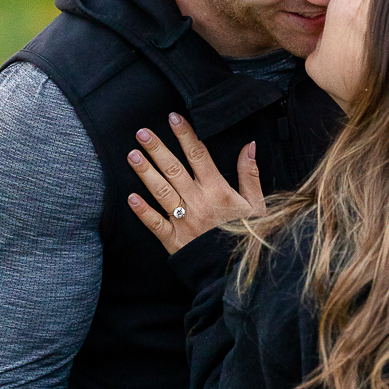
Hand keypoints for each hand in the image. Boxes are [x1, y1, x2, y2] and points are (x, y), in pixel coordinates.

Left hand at [127, 113, 264, 253]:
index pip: (199, 155)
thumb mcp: (258, 205)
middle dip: (157, 149)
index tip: (173, 118)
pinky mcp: (174, 240)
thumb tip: (249, 146)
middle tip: (141, 132)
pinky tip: (130, 198)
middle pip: (174, 169)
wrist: (238, 270)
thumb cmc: (249, 237)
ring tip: (132, 155)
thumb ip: (250, 175)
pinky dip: (142, 211)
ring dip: (145, 172)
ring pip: (161, 191)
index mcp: (218, 190)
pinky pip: (155, 224)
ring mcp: (184, 220)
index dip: (185, 135)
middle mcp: (198, 202)